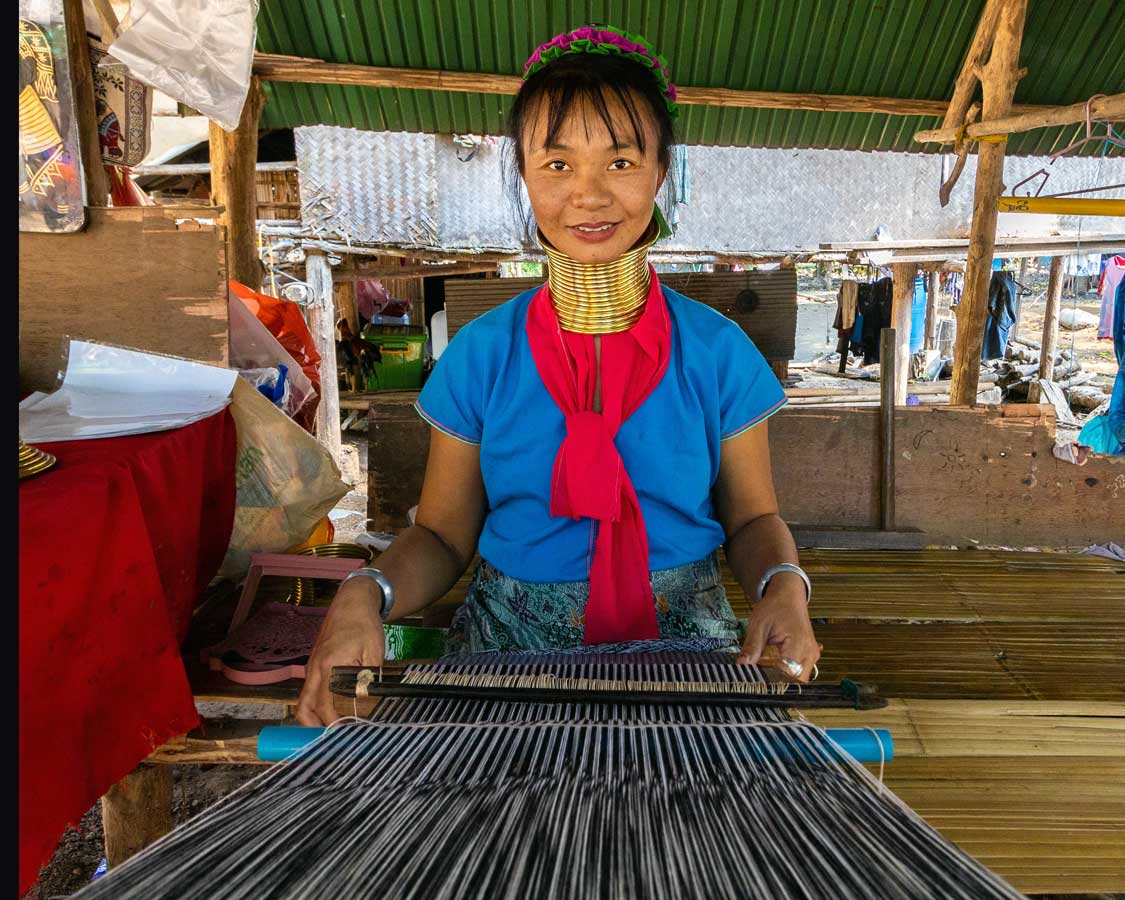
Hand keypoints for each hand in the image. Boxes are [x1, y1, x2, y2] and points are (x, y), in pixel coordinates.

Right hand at [295, 580, 385, 725]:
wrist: (352, 602)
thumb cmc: (364, 625)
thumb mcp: (373, 651)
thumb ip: (368, 678)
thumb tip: (364, 703)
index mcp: (329, 666)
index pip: (324, 704)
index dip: (332, 723)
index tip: (345, 734)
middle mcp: (315, 669)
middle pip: (304, 706)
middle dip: (314, 727)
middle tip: (331, 740)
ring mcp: (312, 666)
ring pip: (304, 700)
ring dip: (313, 717)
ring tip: (331, 730)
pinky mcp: (315, 664)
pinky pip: (310, 690)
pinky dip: (315, 704)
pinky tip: (331, 710)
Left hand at [737, 573, 819, 682]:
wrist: (788, 595)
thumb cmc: (775, 607)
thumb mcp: (758, 624)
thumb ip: (751, 647)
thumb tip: (742, 665)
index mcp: (798, 646)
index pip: (785, 676)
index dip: (769, 683)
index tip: (753, 684)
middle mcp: (809, 654)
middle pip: (794, 683)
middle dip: (776, 685)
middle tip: (756, 684)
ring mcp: (812, 656)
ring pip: (798, 680)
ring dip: (781, 681)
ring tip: (762, 678)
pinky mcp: (809, 656)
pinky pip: (799, 673)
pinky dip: (785, 675)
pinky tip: (771, 672)